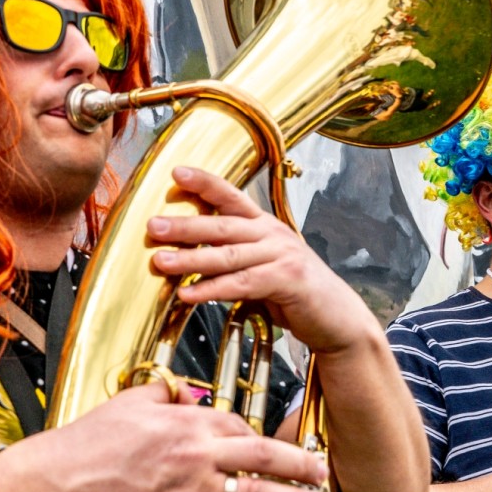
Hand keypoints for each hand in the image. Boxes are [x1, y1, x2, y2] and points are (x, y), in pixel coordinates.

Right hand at [26, 381, 331, 491]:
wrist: (58, 483)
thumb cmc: (87, 444)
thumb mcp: (129, 403)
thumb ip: (164, 396)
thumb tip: (187, 395)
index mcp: (184, 422)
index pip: (238, 426)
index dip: (264, 439)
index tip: (281, 449)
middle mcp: (194, 453)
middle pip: (261, 456)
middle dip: (300, 464)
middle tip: (324, 472)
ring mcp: (189, 491)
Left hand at [145, 166, 377, 354]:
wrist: (337, 318)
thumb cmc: (294, 293)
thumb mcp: (262, 266)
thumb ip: (232, 258)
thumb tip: (186, 256)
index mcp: (265, 225)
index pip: (232, 197)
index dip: (205, 183)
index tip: (176, 172)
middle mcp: (273, 234)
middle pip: (223, 226)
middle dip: (185, 225)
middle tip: (153, 226)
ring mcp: (282, 256)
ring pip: (228, 256)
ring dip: (191, 259)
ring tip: (160, 261)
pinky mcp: (287, 281)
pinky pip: (241, 284)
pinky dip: (212, 289)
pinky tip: (188, 294)